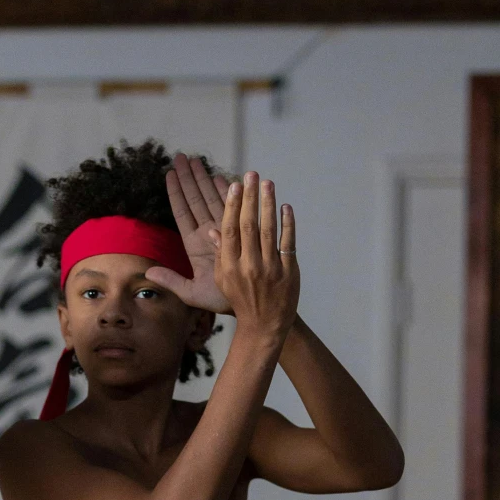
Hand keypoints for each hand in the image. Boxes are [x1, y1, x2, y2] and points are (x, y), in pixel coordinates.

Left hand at [164, 152, 237, 308]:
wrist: (250, 304)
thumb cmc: (221, 300)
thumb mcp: (191, 293)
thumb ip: (171, 281)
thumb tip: (148, 272)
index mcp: (194, 245)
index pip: (182, 212)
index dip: (175, 193)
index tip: (169, 174)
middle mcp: (208, 233)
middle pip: (195, 199)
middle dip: (188, 178)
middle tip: (181, 156)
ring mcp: (225, 228)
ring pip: (212, 198)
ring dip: (205, 179)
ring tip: (197, 160)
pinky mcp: (241, 230)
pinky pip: (233, 207)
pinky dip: (227, 192)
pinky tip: (221, 176)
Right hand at [216, 171, 298, 342]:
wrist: (264, 325)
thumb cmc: (240, 300)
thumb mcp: (222, 280)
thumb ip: (218, 254)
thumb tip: (211, 229)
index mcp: (229, 266)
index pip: (229, 230)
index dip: (232, 206)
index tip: (234, 185)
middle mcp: (248, 265)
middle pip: (248, 225)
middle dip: (250, 197)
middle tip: (251, 175)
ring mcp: (270, 268)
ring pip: (269, 230)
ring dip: (268, 204)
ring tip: (268, 183)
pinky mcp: (288, 270)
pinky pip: (288, 242)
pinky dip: (288, 223)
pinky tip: (286, 206)